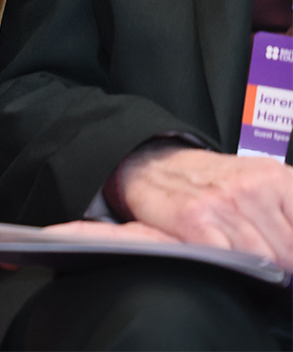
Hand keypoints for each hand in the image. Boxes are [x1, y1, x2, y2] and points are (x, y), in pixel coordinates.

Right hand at [110, 143, 292, 268]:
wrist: (151, 164)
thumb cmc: (211, 179)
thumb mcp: (263, 180)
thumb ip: (289, 210)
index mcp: (276, 177)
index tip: (284, 251)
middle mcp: (252, 188)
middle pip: (288, 252)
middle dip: (279, 262)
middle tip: (259, 251)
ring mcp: (222, 204)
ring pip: (261, 261)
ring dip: (252, 267)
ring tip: (237, 251)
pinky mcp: (193, 220)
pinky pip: (228, 260)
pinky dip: (227, 263)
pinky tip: (218, 251)